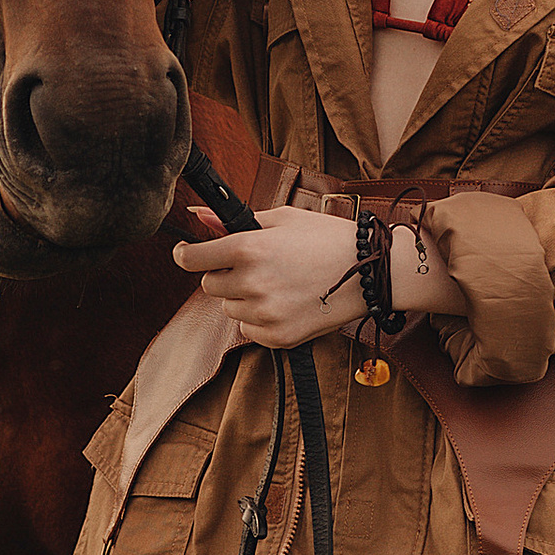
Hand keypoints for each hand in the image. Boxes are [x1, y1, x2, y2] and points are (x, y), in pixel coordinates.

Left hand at [173, 200, 363, 348]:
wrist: (369, 272)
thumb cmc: (326, 239)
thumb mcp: (281, 219)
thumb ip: (235, 221)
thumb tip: (198, 217)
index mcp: (247, 249)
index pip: (191, 259)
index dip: (186, 255)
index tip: (188, 254)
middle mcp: (251, 283)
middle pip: (210, 285)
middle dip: (225, 274)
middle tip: (256, 265)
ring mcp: (264, 314)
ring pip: (230, 308)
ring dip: (243, 298)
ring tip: (278, 283)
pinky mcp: (278, 337)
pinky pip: (249, 331)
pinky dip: (260, 320)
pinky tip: (286, 303)